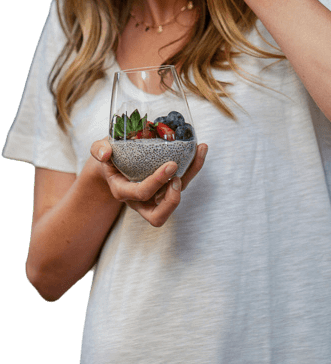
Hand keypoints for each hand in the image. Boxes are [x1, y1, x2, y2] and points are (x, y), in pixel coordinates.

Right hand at [90, 138, 207, 226]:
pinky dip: (194, 167)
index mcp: (123, 191)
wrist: (114, 161)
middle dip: (172, 199)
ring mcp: (156, 196)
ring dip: (190, 176)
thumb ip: (98, 149)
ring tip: (198, 152)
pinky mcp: (167, 188)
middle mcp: (141, 199)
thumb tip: (105, 153)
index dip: (157, 182)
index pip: (141, 194)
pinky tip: (200, 148)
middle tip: (178, 174)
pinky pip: (183, 183)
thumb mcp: (98, 150)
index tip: (170, 164)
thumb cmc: (108, 157)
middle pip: (159, 215)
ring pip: (176, 197)